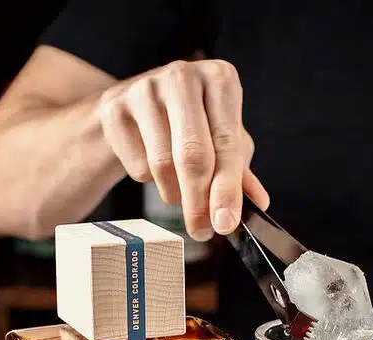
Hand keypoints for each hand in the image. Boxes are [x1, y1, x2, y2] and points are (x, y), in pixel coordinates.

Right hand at [97, 59, 269, 240]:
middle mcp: (183, 76)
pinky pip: (138, 165)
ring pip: (162, 164)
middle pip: (193, 154)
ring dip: (174, 194)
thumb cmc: (187, 123)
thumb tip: (257, 203)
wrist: (133, 109)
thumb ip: (239, 170)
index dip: (227, 189)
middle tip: (202, 230)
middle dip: (199, 202)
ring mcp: (145, 89)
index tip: (226, 223)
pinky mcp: (115, 108)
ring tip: (179, 194)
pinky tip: (153, 169)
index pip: (227, 143)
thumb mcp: (219, 138)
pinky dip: (149, 182)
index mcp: (220, 78)